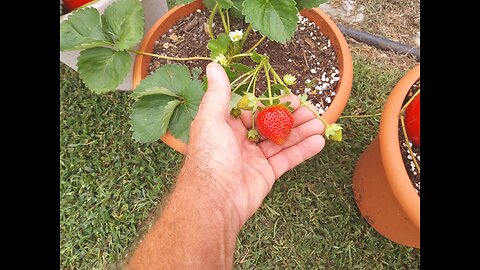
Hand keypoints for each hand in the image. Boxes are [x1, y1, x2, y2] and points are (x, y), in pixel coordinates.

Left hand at [179, 62, 325, 230]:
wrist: (215, 200)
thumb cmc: (210, 156)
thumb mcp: (211, 119)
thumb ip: (218, 93)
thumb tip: (213, 65)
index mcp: (227, 126)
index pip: (254, 110)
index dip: (274, 104)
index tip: (293, 97)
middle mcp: (240, 141)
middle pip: (271, 125)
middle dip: (292, 118)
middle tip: (312, 111)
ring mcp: (254, 158)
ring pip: (281, 141)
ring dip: (301, 133)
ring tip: (321, 124)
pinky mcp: (265, 175)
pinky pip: (286, 160)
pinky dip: (302, 151)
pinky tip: (319, 142)